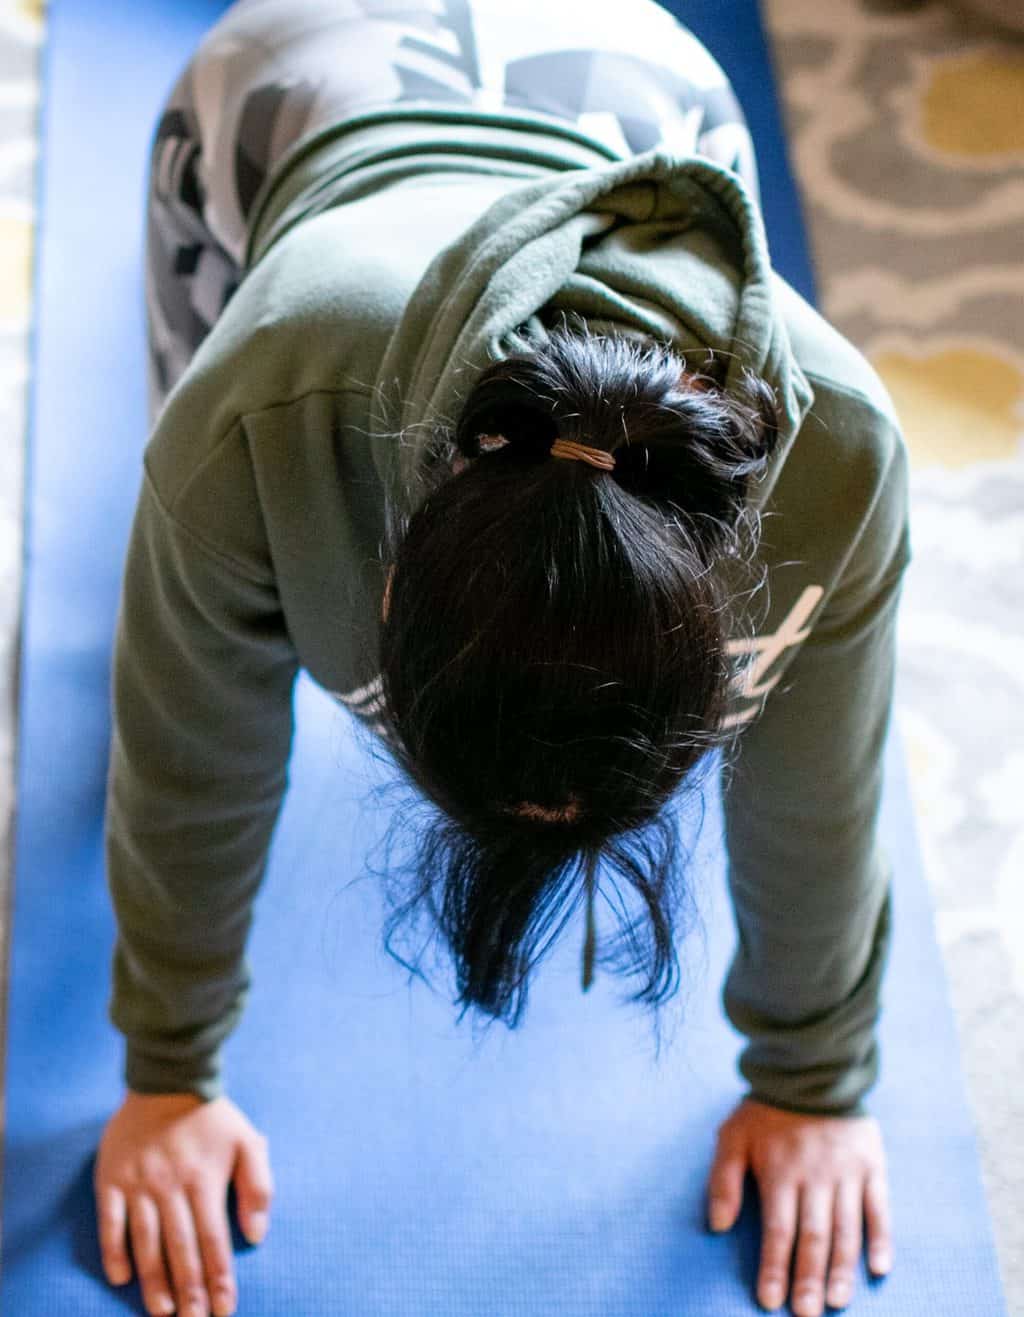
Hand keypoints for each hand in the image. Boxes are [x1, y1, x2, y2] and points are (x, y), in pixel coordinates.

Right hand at [94, 1091, 273, 1316]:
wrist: (166, 1081)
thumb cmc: (212, 1118)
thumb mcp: (248, 1141)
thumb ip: (258, 1186)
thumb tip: (256, 1235)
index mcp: (205, 1180)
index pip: (214, 1240)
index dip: (220, 1278)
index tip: (224, 1309)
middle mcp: (171, 1186)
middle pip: (181, 1248)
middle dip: (190, 1291)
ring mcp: (139, 1184)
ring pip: (146, 1242)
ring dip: (155, 1281)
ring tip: (164, 1311)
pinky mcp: (111, 1179)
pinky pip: (110, 1222)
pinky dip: (115, 1251)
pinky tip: (121, 1277)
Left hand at [706, 1096, 892, 1314]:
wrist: (810, 1069)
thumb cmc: (766, 1110)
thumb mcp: (733, 1136)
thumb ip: (722, 1180)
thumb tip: (717, 1226)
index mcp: (780, 1172)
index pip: (777, 1230)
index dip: (774, 1267)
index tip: (769, 1301)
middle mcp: (815, 1177)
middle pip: (813, 1237)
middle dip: (808, 1279)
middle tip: (806, 1314)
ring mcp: (847, 1173)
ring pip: (846, 1229)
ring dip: (842, 1269)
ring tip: (836, 1302)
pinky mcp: (872, 1165)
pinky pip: (880, 1208)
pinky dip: (881, 1239)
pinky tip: (878, 1268)